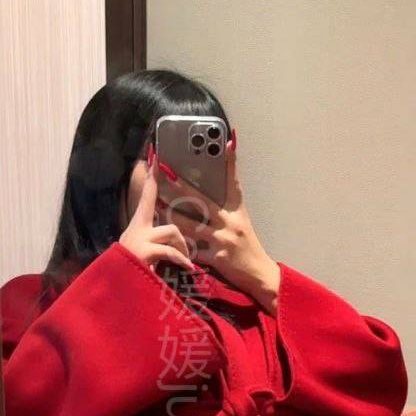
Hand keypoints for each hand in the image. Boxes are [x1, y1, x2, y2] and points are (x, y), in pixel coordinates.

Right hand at [119, 154, 195, 272]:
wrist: (116, 291)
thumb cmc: (132, 275)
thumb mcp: (145, 257)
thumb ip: (158, 247)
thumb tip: (177, 246)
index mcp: (137, 227)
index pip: (146, 197)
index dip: (150, 178)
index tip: (154, 158)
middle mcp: (136, 229)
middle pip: (158, 209)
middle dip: (171, 215)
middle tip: (176, 212)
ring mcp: (139, 239)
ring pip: (171, 230)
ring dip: (182, 246)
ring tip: (185, 261)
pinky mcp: (144, 252)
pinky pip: (170, 250)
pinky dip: (181, 259)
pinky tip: (187, 267)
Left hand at [154, 131, 280, 312]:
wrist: (259, 274)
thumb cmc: (247, 245)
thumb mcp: (242, 219)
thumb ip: (230, 198)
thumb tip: (223, 176)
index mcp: (236, 211)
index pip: (233, 182)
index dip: (230, 162)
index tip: (225, 141)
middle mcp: (230, 222)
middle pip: (202, 201)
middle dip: (182, 187)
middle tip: (165, 173)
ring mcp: (222, 241)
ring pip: (192, 225)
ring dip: (172, 215)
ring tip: (156, 205)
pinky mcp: (217, 259)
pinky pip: (193, 251)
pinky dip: (180, 247)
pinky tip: (165, 241)